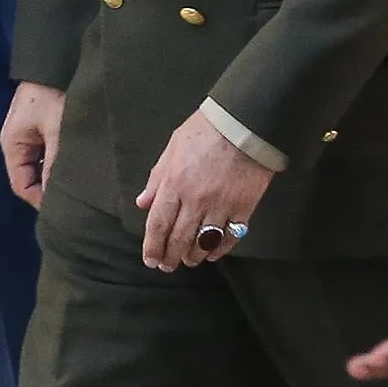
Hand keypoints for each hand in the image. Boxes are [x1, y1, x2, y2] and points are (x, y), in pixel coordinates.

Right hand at [0, 81, 65, 208]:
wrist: (54, 60)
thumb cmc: (53, 93)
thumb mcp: (56, 130)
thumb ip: (54, 164)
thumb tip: (56, 197)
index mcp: (12, 145)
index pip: (22, 186)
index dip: (41, 201)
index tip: (65, 208)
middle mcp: (16, 143)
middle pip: (30, 178)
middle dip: (49, 190)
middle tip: (74, 199)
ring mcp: (26, 136)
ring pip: (39, 167)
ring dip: (54, 175)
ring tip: (77, 184)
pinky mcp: (38, 129)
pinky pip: (44, 154)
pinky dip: (56, 162)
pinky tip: (74, 165)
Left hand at [135, 110, 272, 271]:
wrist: (245, 123)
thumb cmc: (205, 130)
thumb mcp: (173, 147)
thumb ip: (157, 177)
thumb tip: (142, 203)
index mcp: (174, 183)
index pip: (158, 224)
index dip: (152, 246)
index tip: (150, 260)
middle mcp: (194, 199)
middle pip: (179, 239)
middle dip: (170, 257)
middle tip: (167, 266)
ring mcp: (220, 206)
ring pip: (203, 243)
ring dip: (193, 257)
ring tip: (188, 260)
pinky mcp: (243, 208)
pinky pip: (229, 238)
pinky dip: (219, 250)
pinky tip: (212, 254)